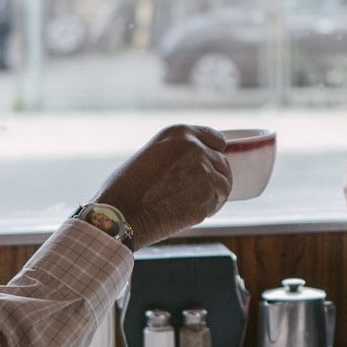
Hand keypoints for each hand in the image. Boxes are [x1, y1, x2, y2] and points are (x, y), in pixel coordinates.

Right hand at [94, 125, 230, 248]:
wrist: (121, 213)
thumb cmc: (127, 187)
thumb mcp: (152, 153)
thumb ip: (177, 152)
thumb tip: (196, 162)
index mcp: (180, 133)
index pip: (216, 139)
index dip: (214, 152)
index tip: (211, 162)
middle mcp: (195, 148)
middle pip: (223, 162)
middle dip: (215, 175)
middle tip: (199, 189)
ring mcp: (204, 172)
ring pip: (225, 182)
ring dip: (215, 192)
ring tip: (196, 201)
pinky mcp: (207, 196)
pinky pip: (218, 201)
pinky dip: (210, 207)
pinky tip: (192, 210)